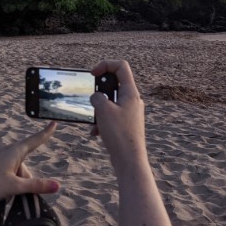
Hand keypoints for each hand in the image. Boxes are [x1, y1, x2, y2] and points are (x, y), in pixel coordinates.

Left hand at [0, 121, 59, 203]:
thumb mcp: (14, 187)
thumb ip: (36, 186)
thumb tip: (58, 186)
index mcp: (14, 152)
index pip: (35, 141)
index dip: (46, 133)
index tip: (53, 123)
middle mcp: (5, 151)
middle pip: (24, 165)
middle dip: (25, 180)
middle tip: (18, 195)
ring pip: (13, 171)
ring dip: (14, 184)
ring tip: (4, 196)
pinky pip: (3, 174)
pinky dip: (5, 183)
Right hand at [90, 60, 147, 174]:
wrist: (130, 160)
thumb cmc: (119, 134)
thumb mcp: (103, 110)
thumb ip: (97, 97)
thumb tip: (97, 97)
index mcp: (131, 92)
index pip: (121, 66)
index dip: (105, 64)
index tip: (92, 74)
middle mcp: (133, 100)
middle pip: (115, 83)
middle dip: (99, 90)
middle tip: (92, 99)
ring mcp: (130, 112)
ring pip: (111, 101)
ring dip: (99, 109)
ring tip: (95, 121)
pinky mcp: (126, 124)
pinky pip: (112, 116)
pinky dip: (102, 121)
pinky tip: (96, 133)